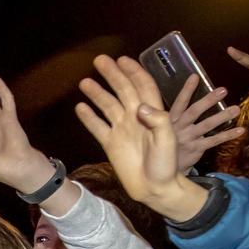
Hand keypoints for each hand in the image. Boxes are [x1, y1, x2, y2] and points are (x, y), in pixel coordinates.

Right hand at [74, 56, 207, 222]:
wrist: (154, 188)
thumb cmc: (165, 165)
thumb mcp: (168, 141)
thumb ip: (158, 121)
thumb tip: (139, 107)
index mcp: (152, 113)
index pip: (142, 86)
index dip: (133, 72)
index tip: (122, 60)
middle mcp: (135, 118)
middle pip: (122, 90)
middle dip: (112, 74)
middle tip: (100, 60)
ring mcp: (121, 130)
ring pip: (107, 105)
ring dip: (97, 93)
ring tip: (84, 81)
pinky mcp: (110, 143)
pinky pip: (97, 127)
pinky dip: (89, 117)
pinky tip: (80, 107)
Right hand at [167, 75, 245, 171]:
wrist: (162, 168)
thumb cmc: (167, 143)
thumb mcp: (164, 128)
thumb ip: (175, 115)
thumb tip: (184, 98)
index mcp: (169, 120)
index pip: (179, 103)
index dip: (186, 90)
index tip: (195, 76)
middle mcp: (178, 128)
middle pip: (194, 112)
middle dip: (208, 100)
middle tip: (223, 90)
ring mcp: (187, 139)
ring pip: (206, 126)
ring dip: (222, 117)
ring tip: (236, 109)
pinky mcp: (196, 149)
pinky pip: (214, 141)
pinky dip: (227, 135)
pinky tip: (241, 130)